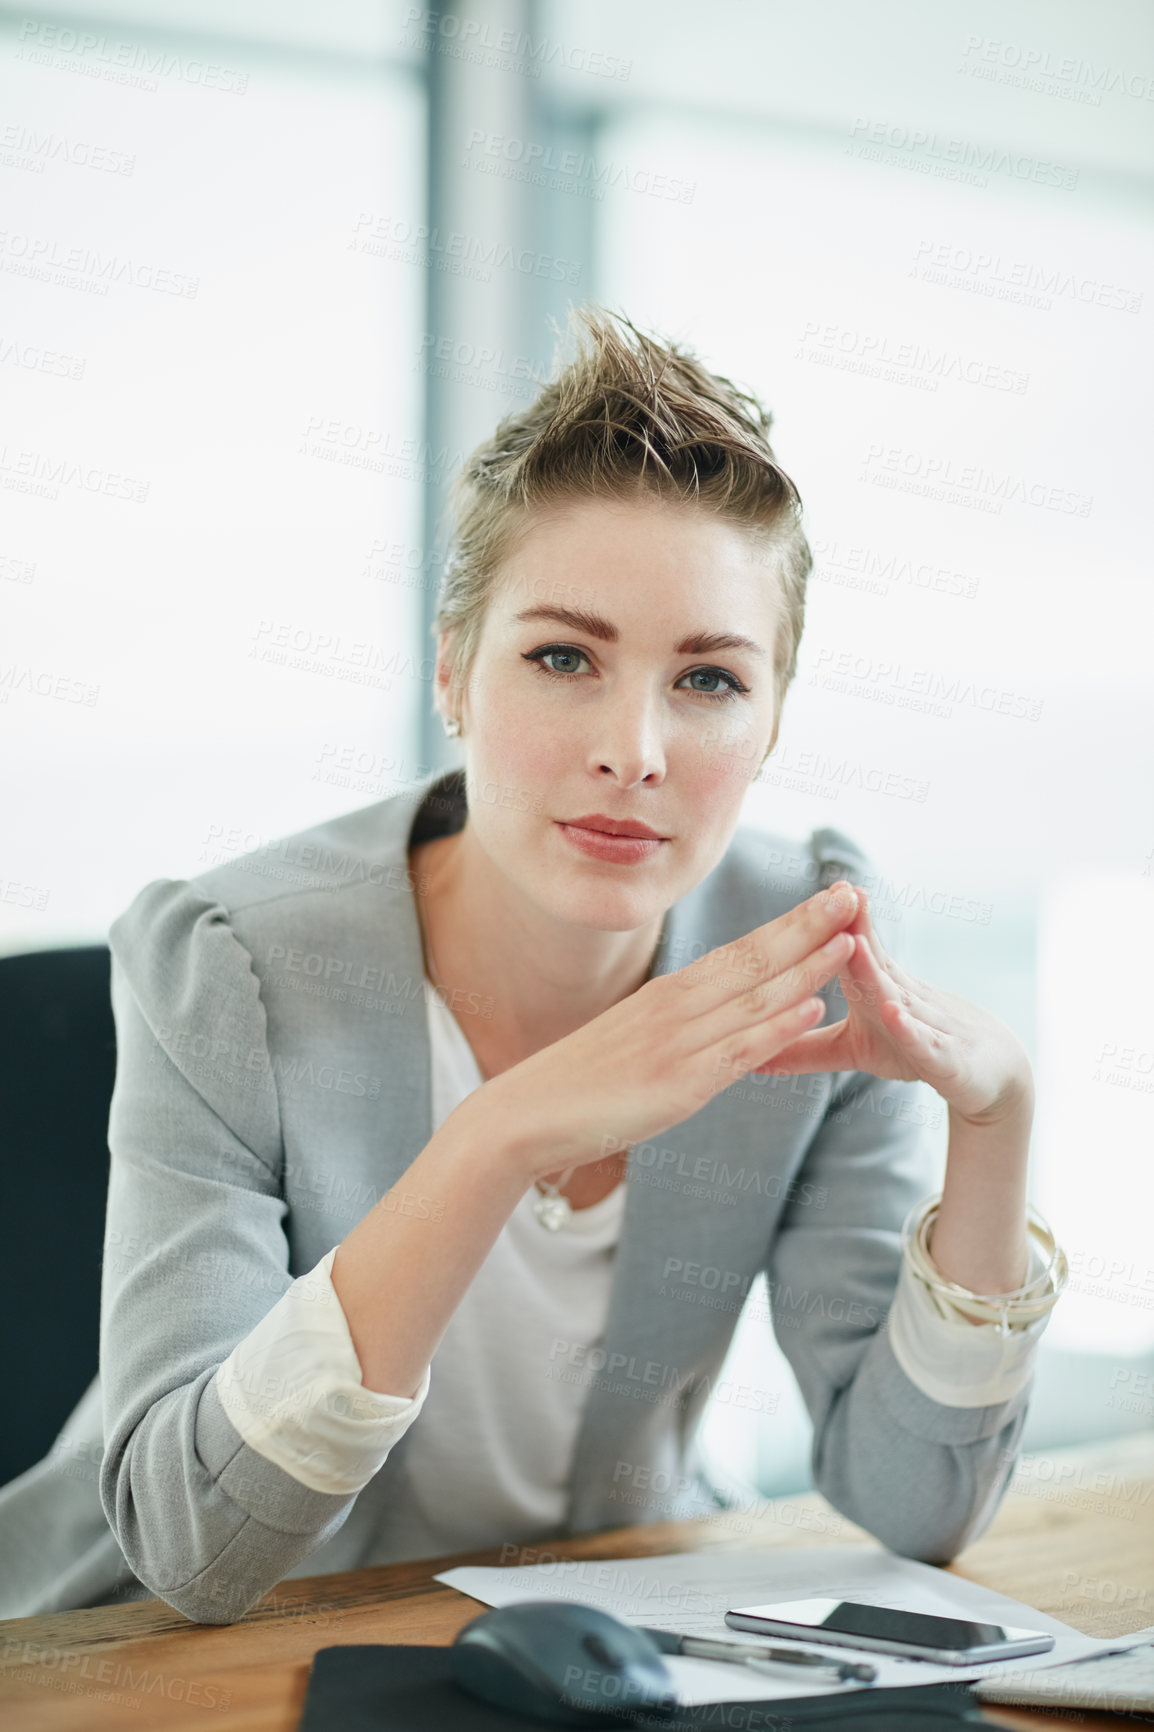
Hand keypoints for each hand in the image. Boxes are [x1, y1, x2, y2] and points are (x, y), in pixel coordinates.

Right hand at [474, 882, 862, 1182]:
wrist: (523, 1114)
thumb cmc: (579, 1084)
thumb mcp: (637, 1041)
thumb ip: (680, 1027)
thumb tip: (719, 1018)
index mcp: (669, 995)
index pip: (742, 950)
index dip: (791, 924)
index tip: (829, 899)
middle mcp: (677, 1007)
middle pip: (755, 959)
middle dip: (810, 926)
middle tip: (855, 894)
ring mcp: (678, 1043)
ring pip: (755, 998)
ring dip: (807, 967)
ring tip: (852, 940)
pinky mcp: (676, 1084)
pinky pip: (737, 1051)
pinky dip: (778, 1027)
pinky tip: (813, 1009)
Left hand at [755, 887, 1032, 1122]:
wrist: (989, 1075)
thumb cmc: (915, 1050)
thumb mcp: (855, 1050)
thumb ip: (806, 1049)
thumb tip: (752, 1053)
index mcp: (873, 988)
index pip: (846, 949)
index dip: (824, 923)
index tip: (801, 893)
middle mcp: (899, 996)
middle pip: (872, 958)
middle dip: (852, 925)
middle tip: (835, 891)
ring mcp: (925, 1024)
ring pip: (896, 992)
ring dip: (874, 967)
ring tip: (853, 941)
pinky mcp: (946, 1058)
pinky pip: (925, 1041)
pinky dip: (909, 1026)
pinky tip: (892, 1010)